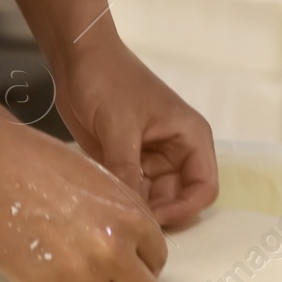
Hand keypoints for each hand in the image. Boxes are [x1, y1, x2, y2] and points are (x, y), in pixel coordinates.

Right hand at [0, 116, 168, 281]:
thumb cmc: (44, 165)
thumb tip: (136, 253)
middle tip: (113, 281)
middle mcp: (113, 251)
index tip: (126, 259)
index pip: (158, 261)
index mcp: (132, 219)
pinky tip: (57, 275)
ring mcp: (81, 275)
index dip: (141, 262)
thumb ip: (127, 219)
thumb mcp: (105, 183)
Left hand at [51, 39, 219, 226]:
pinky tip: (105, 203)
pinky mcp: (129, 161)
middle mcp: (177, 152)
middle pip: (178, 198)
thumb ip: (127, 171)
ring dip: (137, 208)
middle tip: (127, 222)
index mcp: (190, 137)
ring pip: (153, 198)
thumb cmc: (108, 81)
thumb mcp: (119, 127)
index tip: (153, 220)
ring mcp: (152, 158)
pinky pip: (132, 190)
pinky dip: (122, 199)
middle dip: (157, 212)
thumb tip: (131, 212)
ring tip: (112, 213)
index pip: (204, 187)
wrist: (77, 58)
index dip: (184, 209)